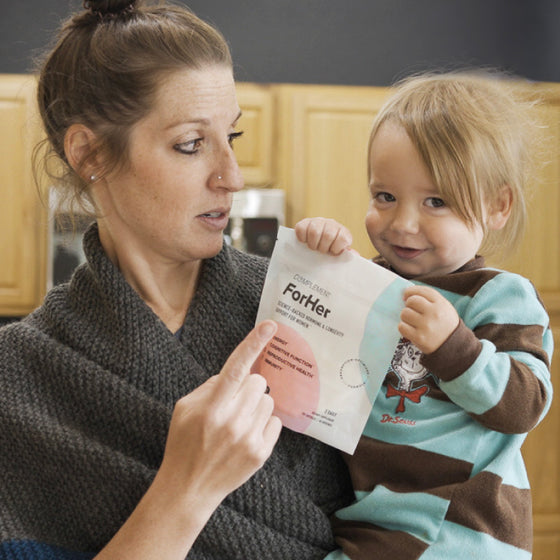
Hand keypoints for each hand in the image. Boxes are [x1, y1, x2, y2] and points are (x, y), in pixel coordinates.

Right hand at [157, 320, 281, 510]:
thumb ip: (210, 386)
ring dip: (256, 406)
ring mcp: (249, 438)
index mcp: (211, 406)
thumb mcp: (184, 408)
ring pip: (268, 402)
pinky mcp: (261, 453)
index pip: (237, 367)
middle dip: (248, 387)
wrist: (188, 489)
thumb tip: (236, 373)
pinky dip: (263, 424)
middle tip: (234, 403)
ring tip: (238, 422)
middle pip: (259, 382)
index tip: (270, 325)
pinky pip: (275, 422)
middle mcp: (232, 421)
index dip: (254, 343)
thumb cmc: (183, 443)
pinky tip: (246, 435)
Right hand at [295, 217, 352, 254]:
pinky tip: (305, 241)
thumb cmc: (330, 251)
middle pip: (328, 235)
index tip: (332, 252)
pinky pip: (301, 228)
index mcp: (343, 232)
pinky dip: (302, 238)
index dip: (336, 248)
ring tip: (313, 247)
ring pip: (314, 231)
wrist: (317, 243)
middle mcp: (331, 224)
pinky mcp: (305, 222)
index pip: (342, 238)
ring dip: (312, 244)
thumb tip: (354, 255)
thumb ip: (346, 255)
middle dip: (323, 247)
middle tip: (321, 251)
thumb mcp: (340, 254)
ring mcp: (318, 222)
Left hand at [399, 285, 458, 354]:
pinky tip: (411, 330)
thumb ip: (429, 298)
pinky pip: (402, 326)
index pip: (422, 291)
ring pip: (404, 313)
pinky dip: (404, 327)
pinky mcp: (419, 337)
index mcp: (441, 304)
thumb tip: (406, 293)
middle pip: (411, 301)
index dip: (410, 291)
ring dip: (406, 317)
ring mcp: (426, 325)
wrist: (454, 346)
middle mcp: (434, 313)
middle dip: (408, 305)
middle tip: (412, 311)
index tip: (406, 295)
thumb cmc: (444, 324)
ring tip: (413, 322)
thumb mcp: (444, 307)